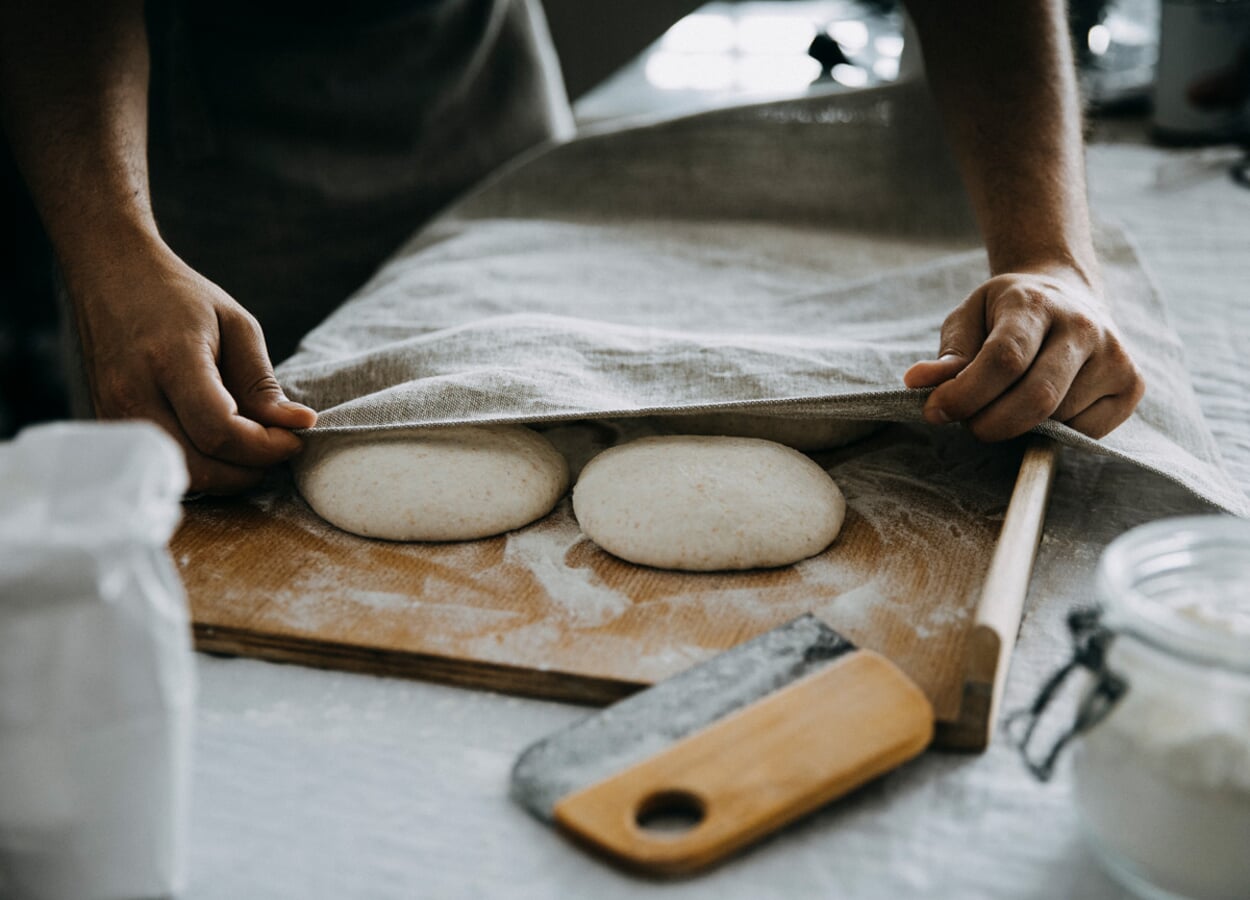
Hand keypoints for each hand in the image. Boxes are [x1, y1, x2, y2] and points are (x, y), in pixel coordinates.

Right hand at [67, 245, 316, 493]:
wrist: (109, 276)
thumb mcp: (236, 325)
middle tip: (276, 448)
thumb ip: (263, 384)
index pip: (219, 430)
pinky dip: (201, 467)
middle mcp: (133, 393)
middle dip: (249, 470)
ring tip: (251, 446)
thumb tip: (300, 426)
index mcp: (171, 359)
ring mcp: (113, 414)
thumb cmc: (179, 297)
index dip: (265, 447)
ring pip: (180, 476)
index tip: (294, 438)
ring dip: (226, 475)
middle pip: (199, 466)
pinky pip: (162, 466)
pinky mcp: (109, 425)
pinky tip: (220, 445)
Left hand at [903, 267, 1144, 440]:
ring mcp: (1115, 355)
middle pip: (1036, 398)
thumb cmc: (1007, 314)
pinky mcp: (1132, 384)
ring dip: (1021, 426)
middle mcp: (1083, 326)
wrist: (1067, 293)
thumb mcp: (970, 319)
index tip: (935, 411)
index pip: (1003, 360)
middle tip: (969, 423)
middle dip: (991, 424)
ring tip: (1009, 402)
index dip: (965, 395)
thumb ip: (948, 354)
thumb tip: (917, 382)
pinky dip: (1057, 432)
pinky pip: (1087, 432)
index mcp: (1035, 304)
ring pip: (1060, 419)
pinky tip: (1048, 405)